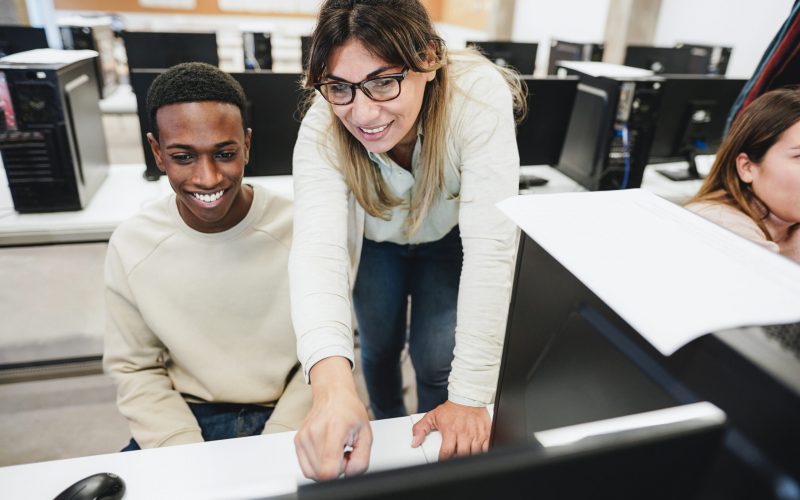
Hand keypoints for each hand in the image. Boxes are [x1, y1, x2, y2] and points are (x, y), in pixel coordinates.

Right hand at [294, 357, 372, 479]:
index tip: (346, 459)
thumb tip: (348, 475)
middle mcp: (314, 434)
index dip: (340, 472)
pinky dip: (317, 465)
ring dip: (325, 468)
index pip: (328, 471)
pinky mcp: (297, 441)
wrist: (333, 395)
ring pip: (312, 473)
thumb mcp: (366, 435)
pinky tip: (326, 451)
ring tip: (335, 451)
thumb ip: (361, 461)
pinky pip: (306, 467)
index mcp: (333, 430)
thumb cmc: (350, 411)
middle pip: (321, 475)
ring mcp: (303, 438)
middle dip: (335, 470)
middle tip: (343, 453)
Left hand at [411, 400, 490, 459]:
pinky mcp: (486, 433)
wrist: (468, 397)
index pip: (446, 453)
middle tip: (455, 458)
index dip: (443, 460)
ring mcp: (476, 434)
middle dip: (457, 459)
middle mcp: (464, 433)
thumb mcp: (432, 416)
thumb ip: (420, 429)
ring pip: (475, 453)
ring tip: (464, 454)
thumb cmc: (451, 408)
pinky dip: (483, 452)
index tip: (442, 462)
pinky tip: (477, 451)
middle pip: (462, 455)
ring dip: (469, 456)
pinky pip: (487, 448)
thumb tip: (414, 442)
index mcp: (450, 431)